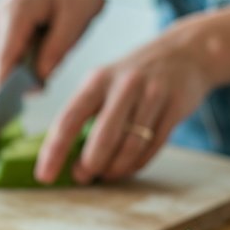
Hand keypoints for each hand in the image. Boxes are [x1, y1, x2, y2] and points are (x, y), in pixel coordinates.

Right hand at [0, 0, 104, 92]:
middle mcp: (2, 15)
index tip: (0, 110)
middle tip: (43, 88)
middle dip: (21, 79)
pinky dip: (32, 57)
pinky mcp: (10, 24)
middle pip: (4, 61)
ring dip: (31, 65)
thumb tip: (38, 80)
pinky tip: (53, 44)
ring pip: (11, 57)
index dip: (1, 86)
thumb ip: (55, 50)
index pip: (3, 57)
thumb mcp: (75, 19)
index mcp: (16, 12)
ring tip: (61, 42)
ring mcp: (3, 19)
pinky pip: (17, 49)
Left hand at [36, 22, 214, 183]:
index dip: (54, 150)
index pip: (69, 118)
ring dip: (116, 167)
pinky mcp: (174, 107)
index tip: (44, 175)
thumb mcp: (105, 82)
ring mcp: (151, 95)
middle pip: (103, 136)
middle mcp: (124, 85)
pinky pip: (154, 146)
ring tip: (107, 174)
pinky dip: (137, 163)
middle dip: (90, 163)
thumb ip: (85, 112)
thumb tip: (63, 155)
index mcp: (97, 80)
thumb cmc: (134, 76)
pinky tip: (128, 166)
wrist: (186, 52)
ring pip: (131, 145)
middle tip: (82, 176)